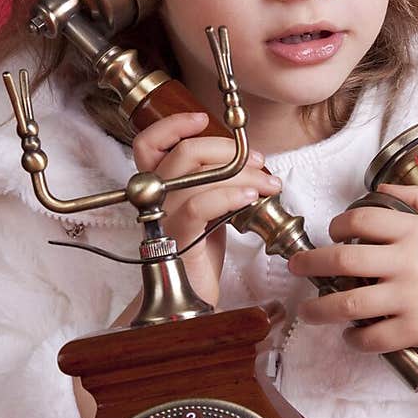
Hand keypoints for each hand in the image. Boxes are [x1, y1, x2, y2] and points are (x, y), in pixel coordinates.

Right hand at [131, 112, 281, 306]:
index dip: (173, 125)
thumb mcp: (209, 208)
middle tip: (260, 161)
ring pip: (196, 175)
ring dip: (241, 173)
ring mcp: (163, 219)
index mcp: (160, 187)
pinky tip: (252, 199)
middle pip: (183, 152)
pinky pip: (199, 206)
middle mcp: (155, 199)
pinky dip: (229, 195)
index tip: (204, 118)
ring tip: (268, 185)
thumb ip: (215, 181)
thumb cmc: (200, 253)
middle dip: (229, 149)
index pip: (149, 143)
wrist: (191, 298)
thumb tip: (246, 159)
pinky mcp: (177, 239)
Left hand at [287, 182, 417, 354]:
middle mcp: (407, 263)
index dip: (337, 224)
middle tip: (297, 268)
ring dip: (320, 309)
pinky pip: (373, 338)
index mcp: (416, 231)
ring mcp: (409, 299)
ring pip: (348, 303)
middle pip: (342, 259)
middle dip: (310, 263)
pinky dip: (355, 339)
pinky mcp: (415, 330)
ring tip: (309, 311)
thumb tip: (384, 189)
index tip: (330, 232)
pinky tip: (350, 336)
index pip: (361, 220)